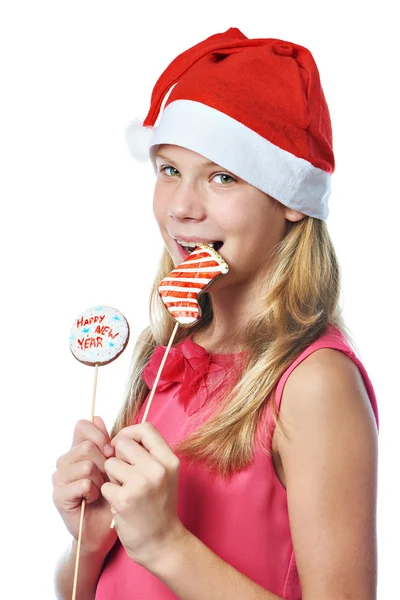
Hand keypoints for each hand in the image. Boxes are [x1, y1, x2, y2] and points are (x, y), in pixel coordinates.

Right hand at [52, 416, 117, 555]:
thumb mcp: (113, 465)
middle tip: (109, 477)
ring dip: (100, 479)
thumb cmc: (113, 494)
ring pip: (85, 464)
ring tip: (102, 489)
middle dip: (104, 462)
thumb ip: (105, 442)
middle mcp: (66, 461)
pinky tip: (94, 499)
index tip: (111, 450)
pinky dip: (94, 492)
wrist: (105, 529)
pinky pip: (82, 483)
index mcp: (78, 449)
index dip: (99, 435)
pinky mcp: (59, 496)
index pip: (82, 426)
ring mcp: (60, 478)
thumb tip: (97, 418)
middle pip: (86, 446)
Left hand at [101, 422, 184, 567]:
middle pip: (122, 443)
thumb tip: (117, 436)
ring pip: (110, 464)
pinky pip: (104, 485)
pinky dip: (109, 496)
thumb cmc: (158, 505)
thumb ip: (147, 453)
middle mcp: (158, 469)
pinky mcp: (125, 500)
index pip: (145, 428)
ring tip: (125, 491)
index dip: (129, 433)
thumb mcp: (163, 474)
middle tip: (126, 476)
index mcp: (169, 460)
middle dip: (117, 458)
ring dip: (112, 478)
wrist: (161, 542)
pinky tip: (121, 506)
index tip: (124, 447)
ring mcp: (141, 484)